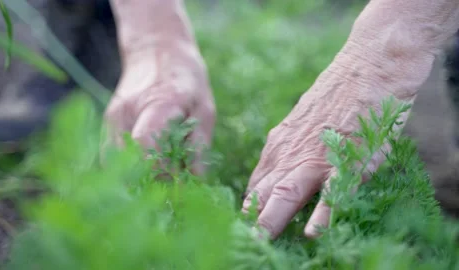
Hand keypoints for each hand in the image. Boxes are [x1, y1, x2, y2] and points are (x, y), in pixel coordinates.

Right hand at [104, 46, 215, 174]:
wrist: (155, 50)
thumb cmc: (186, 79)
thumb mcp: (204, 107)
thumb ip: (199, 143)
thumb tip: (196, 178)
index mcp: (155, 103)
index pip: (145, 143)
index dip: (160, 167)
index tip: (178, 178)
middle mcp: (126, 113)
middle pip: (128, 160)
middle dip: (151, 178)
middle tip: (173, 182)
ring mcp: (112, 120)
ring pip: (116, 164)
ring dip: (139, 176)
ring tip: (161, 175)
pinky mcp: (107, 126)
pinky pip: (112, 158)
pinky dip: (129, 169)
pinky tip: (148, 168)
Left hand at [241, 51, 414, 239]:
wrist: (367, 69)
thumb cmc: (336, 98)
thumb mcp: (300, 123)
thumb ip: (287, 148)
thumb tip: (275, 174)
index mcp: (278, 146)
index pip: (256, 185)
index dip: (248, 208)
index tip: (243, 226)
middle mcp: (289, 154)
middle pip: (262, 193)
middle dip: (250, 220)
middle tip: (241, 242)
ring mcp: (316, 157)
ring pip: (286, 195)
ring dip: (271, 221)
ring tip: (260, 243)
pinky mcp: (347, 159)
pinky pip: (332, 192)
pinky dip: (321, 214)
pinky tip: (312, 233)